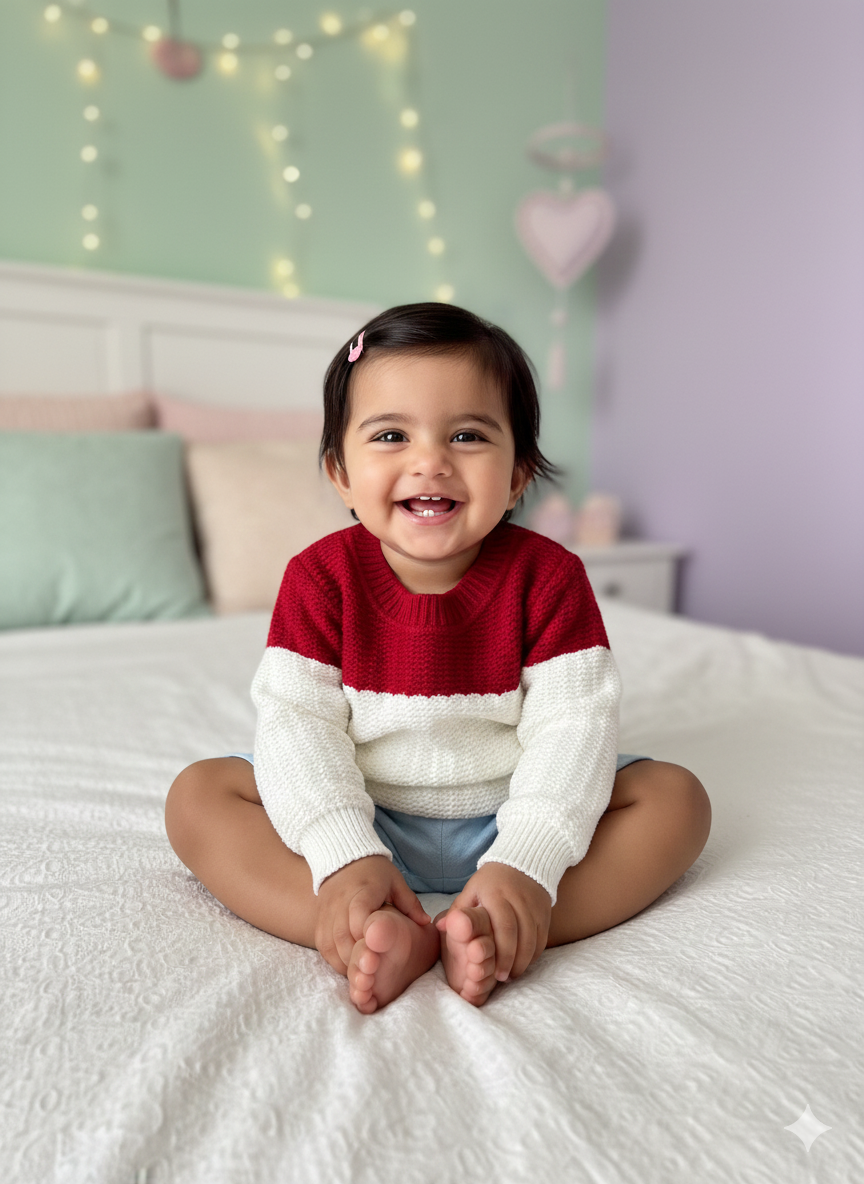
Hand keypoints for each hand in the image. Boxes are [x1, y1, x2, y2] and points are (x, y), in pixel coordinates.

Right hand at [315, 855, 429, 974]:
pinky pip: (323, 946)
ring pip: (331, 944)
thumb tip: (425, 922)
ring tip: (363, 969)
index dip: (368, 937)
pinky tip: (349, 965)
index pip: (359, 915)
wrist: (343, 860)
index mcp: (362, 891)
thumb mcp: (395, 881)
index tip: (380, 949)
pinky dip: (335, 960)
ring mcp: (326, 913)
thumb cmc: (374, 873)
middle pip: (343, 936)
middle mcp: (340, 903)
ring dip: (347, 961)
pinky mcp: (318, 922)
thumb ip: (409, 903)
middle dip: (358, 956)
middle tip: (373, 968)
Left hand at [445, 863, 551, 982]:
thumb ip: (457, 911)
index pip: (503, 926)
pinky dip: (534, 954)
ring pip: (534, 939)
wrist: (520, 865)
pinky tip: (523, 963)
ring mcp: (534, 906)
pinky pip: (542, 938)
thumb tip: (440, 928)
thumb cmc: (489, 884)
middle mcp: (518, 899)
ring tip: (512, 974)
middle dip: (512, 961)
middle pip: (520, 936)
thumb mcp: (470, 891)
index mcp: (497, 894)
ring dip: (524, 961)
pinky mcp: (544, 912)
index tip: (495, 971)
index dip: (501, 952)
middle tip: (503, 977)